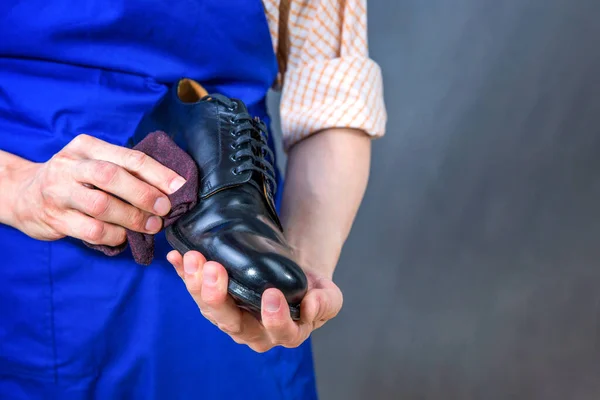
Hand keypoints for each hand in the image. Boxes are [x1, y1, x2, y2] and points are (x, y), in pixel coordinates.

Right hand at [7, 134, 185, 244]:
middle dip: (144, 194)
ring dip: (133, 218)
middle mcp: (71, 165)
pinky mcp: (55, 218)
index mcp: (87, 147)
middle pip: (113, 177)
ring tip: (151, 225)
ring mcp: (60, 192)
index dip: (158, 173)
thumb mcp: (93, 163)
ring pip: (102, 205)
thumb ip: (124, 171)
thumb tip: (168, 188)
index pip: (129, 157)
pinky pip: (92, 230)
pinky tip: (124, 236)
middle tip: (164, 208)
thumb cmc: (73, 179)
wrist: (23, 194)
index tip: (180, 186)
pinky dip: (114, 235)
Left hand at [167, 250, 342, 351]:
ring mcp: (229, 314)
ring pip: (208, 306)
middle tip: (215, 270)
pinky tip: (177, 258)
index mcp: (282, 332)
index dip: (274, 317)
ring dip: (196, 283)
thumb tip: (311, 305)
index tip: (271, 293)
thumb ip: (325, 303)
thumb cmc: (311, 288)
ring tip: (195, 258)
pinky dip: (184, 273)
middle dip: (218, 297)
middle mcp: (250, 330)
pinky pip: (196, 287)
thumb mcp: (329, 295)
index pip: (278, 331)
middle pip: (230, 322)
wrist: (294, 273)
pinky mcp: (215, 296)